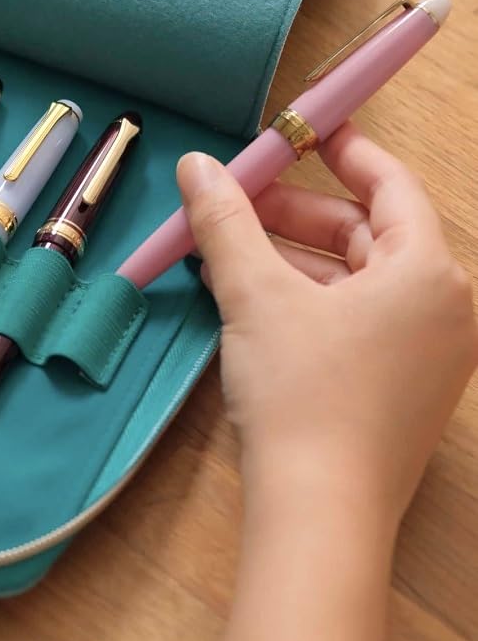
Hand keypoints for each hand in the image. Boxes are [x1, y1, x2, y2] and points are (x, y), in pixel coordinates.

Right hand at [179, 123, 477, 640]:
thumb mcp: (255, 294)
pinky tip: (250, 300)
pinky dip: (308, 300)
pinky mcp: (402, 390)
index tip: (300, 130)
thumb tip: (196, 164)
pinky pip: (358, 320)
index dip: (342, 151)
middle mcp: (445, 308)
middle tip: (237, 199)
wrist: (319, 510)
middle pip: (369, 233)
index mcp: (429, 272)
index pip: (390, 185)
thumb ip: (226, 221)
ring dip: (293, 258)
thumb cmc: (303, 391)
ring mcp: (429, 354)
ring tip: (228, 251)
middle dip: (297, 212)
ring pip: (359, 279)